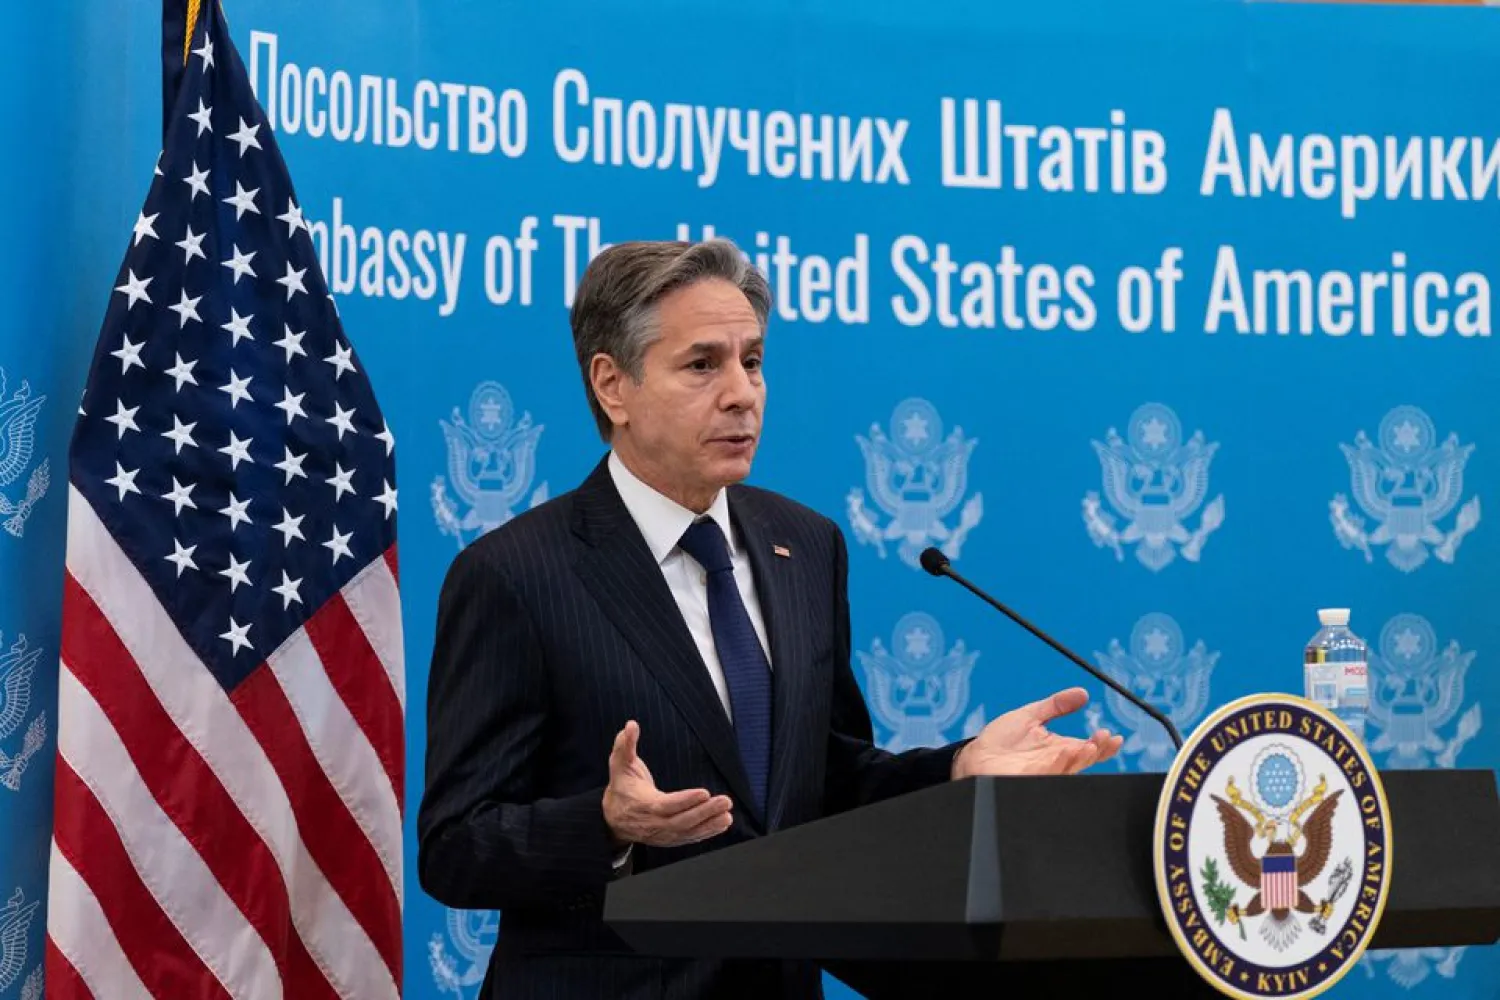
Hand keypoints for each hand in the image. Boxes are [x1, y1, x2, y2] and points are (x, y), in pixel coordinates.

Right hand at [603, 721, 733, 847]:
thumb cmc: (621, 786)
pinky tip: (722, 823)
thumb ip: (625, 744)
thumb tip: (631, 725)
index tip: (705, 793)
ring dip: (710, 824)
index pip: (666, 805)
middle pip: (682, 821)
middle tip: (725, 801)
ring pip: (688, 831)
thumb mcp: (619, 764)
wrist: (614, 817)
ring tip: (727, 814)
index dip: (685, 800)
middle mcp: (654, 823)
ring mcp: (662, 834)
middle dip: (705, 812)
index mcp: (643, 804)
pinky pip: (690, 838)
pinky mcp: (670, 839)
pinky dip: (707, 832)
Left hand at [951, 687, 1121, 778]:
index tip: (1115, 737)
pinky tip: (1063, 753)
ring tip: (1090, 745)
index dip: (1103, 746)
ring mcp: (1042, 773)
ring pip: (1068, 768)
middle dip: (1096, 750)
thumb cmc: (1002, 740)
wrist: (975, 756)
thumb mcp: (1031, 716)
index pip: (1087, 749)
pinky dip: (1056, 764)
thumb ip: (1056, 705)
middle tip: (1104, 739)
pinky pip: (1045, 773)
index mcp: (1058, 749)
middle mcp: (1054, 763)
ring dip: (1080, 757)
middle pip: (1082, 760)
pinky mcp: (1026, 779)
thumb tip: (1082, 693)